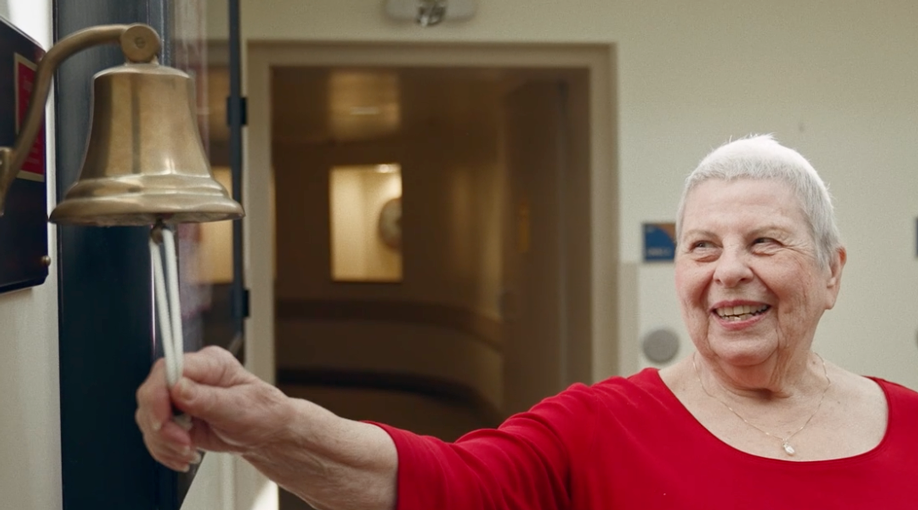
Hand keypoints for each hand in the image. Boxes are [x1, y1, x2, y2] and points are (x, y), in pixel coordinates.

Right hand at [135, 345, 291, 471]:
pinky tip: (183, 456)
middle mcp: (190, 376)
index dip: (158, 395)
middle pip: (151, 394)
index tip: (163, 422)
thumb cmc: (263, 414)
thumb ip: (208, 399)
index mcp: (209, 363)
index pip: (167, 369)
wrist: (266, 435)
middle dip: (162, 426)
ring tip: (188, 451)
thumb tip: (178, 388)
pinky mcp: (175, 417)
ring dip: (164, 442)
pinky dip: (164, 450)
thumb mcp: (240, 407)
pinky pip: (154, 434)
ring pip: (148, 417)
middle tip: (184, 443)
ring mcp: (180, 397)